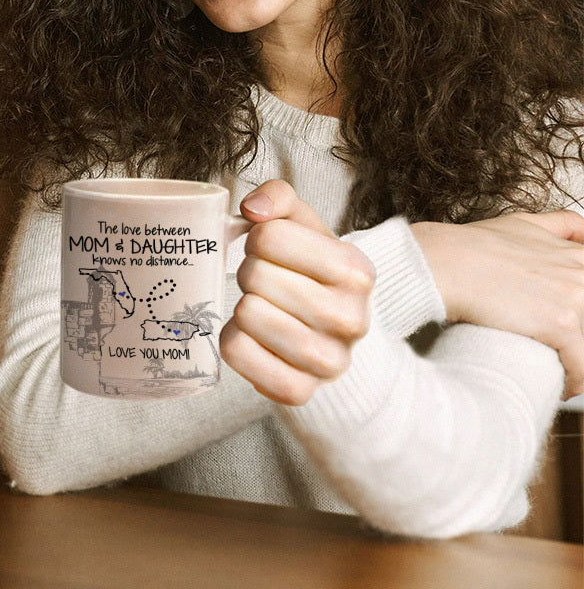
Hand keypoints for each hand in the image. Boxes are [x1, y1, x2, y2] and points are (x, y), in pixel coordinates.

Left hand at [220, 180, 374, 405]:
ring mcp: (328, 362)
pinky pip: (236, 352)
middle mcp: (351, 319)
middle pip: (254, 276)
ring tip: (262, 307)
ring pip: (246, 314)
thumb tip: (252, 208)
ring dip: (242, 306)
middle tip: (264, 282)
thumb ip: (279, 197)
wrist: (332, 333)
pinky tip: (253, 336)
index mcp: (356, 270)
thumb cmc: (309, 270)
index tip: (269, 250)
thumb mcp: (303, 225)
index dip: (257, 238)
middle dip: (250, 272)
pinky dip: (233, 339)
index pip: (268, 237)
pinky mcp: (299, 391)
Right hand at [412, 211, 583, 398]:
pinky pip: (582, 367)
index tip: (569, 321)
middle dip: (577, 335)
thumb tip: (580, 229)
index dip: (577, 308)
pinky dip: (574, 382)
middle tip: (559, 347)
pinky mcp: (562, 324)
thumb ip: (557, 225)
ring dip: (577, 360)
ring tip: (561, 372)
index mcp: (574, 254)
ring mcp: (575, 297)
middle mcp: (580, 272)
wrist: (444, 263)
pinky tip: (560, 385)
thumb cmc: (469, 246)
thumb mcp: (519, 223)